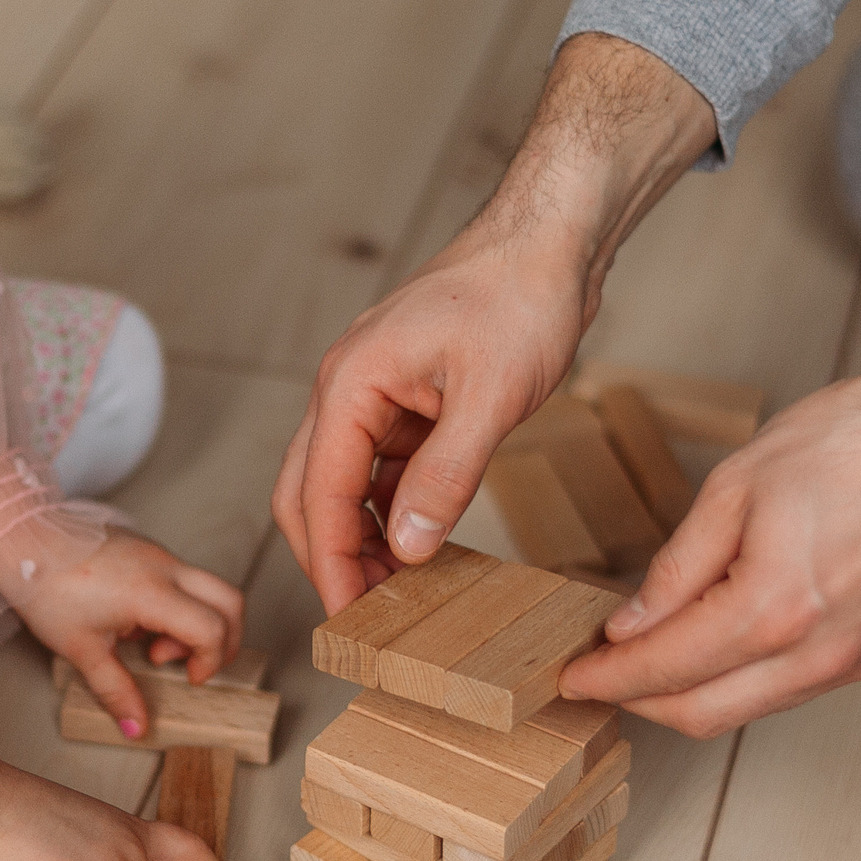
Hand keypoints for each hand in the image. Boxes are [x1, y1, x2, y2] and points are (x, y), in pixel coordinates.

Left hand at [14, 531, 244, 736]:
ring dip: (198, 622)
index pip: (212, 628)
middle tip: (193, 665)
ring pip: (210, 588)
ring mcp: (160, 554)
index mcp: (152, 592)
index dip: (210, 661)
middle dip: (226, 640)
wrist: (23, 538)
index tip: (186, 678)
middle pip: (231, 601)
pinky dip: (180, 606)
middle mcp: (165, 567)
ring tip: (152, 643)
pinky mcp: (149, 549)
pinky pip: (185, 578)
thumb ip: (116, 690)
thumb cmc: (46, 587)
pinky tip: (139, 622)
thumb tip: (137, 726)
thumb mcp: (81, 648)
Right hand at [274, 227, 584, 610]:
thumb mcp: (490, 398)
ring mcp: (375, 393)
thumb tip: (405, 547)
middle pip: (310, 493)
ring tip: (398, 593)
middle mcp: (348, 388)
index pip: (320, 495)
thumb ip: (444, 477)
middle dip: (332, 558)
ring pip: (344, 483)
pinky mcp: (408, 398)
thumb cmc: (519, 296)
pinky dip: (394, 509)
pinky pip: (383, 466)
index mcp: (350, 383)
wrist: (551, 239)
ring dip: (362, 538)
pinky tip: (422, 543)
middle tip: (367, 618)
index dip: (331, 565)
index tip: (349, 621)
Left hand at [561, 294, 860, 735]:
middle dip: (638, 700)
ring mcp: (852, 661)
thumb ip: (678, 566)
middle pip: (701, 712)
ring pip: (745, 708)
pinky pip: (785, 688)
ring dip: (686, 694)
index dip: (609, 678)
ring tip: (641, 660)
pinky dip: (736, 679)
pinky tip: (708, 646)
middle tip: (594, 676)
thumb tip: (632, 624)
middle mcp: (818, 653)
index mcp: (775, 608)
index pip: (667, 668)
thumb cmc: (859, 439)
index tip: (572, 676)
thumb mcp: (738, 486)